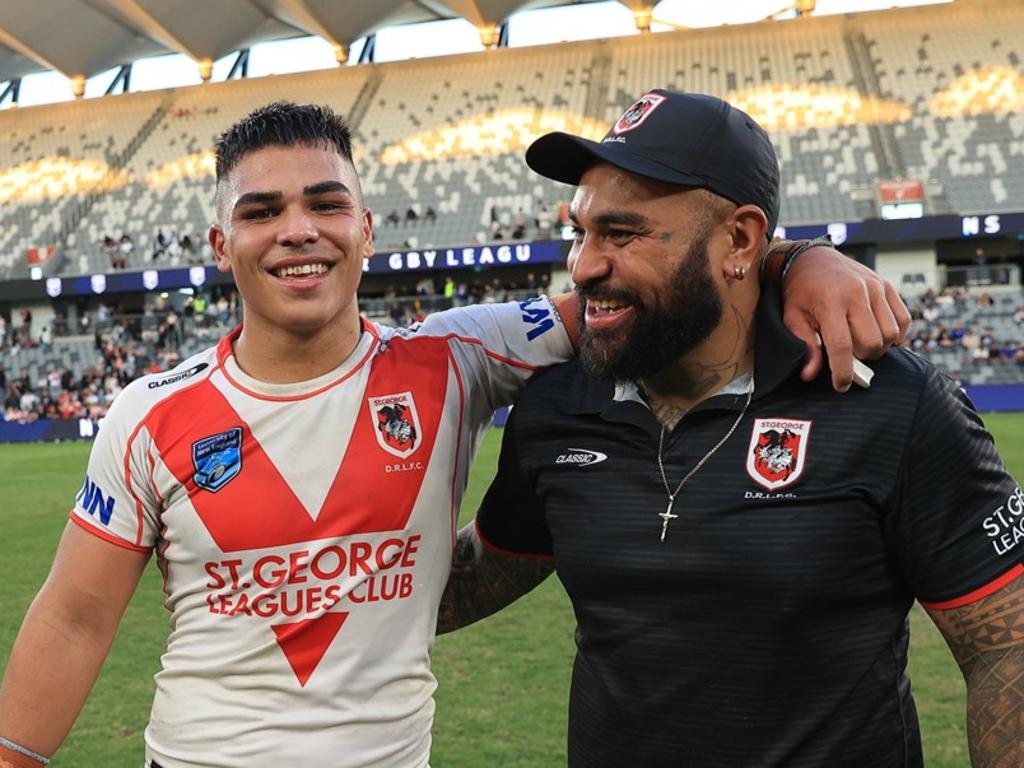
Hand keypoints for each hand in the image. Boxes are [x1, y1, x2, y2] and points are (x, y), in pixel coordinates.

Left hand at [781, 246, 910, 390]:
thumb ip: (805, 345)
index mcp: (829, 301)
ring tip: (860, 343)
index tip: (841, 385)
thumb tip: (811, 375)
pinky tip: (878, 334)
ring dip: (878, 347)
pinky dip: (895, 335)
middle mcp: (856, 292)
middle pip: (871, 342)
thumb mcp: (792, 317)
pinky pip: (904, 320)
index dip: (843, 371)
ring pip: (890, 334)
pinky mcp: (888, 286)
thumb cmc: (800, 291)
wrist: (813, 258)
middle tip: (847, 355)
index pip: (842, 345)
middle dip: (860, 358)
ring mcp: (876, 287)